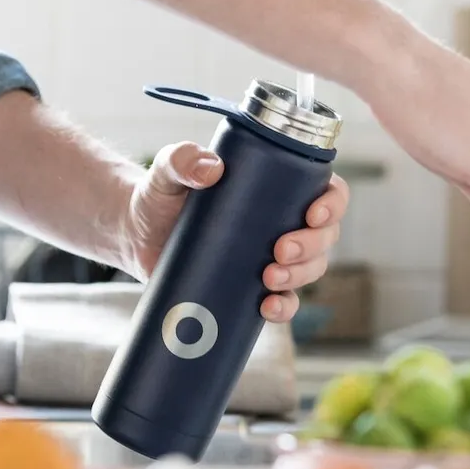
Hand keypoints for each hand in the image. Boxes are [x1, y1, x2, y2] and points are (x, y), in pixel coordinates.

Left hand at [119, 141, 349, 322]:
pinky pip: (284, 301)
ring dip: (301, 276)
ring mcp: (271, 257)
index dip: (333, 204)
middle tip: (279, 250)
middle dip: (312, 246)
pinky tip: (267, 308)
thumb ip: (181, 159)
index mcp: (279, 186)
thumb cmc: (159, 195)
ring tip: (269, 278)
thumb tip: (210, 168)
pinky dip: (283, 308)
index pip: (327, 190)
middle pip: (325, 236)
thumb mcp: (167, 171)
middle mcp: (283, 221)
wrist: (136, 235)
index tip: (312, 214)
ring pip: (311, 269)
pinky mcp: (252, 287)